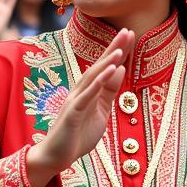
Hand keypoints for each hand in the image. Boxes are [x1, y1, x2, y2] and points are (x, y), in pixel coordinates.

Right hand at [27, 30, 130, 186]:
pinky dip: (97, 83)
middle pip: (98, 67)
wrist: (57, 156)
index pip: (105, 68)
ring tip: (119, 49)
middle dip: (113, 49)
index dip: (117, 52)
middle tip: (127, 31)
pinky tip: (108, 72)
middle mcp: (80, 91)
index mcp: (89, 91)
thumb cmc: (78, 134)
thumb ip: (109, 91)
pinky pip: (86, 96)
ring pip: (92, 78)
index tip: (130, 35)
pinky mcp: (72, 114)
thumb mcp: (101, 111)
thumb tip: (119, 70)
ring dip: (106, 63)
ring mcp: (75, 101)